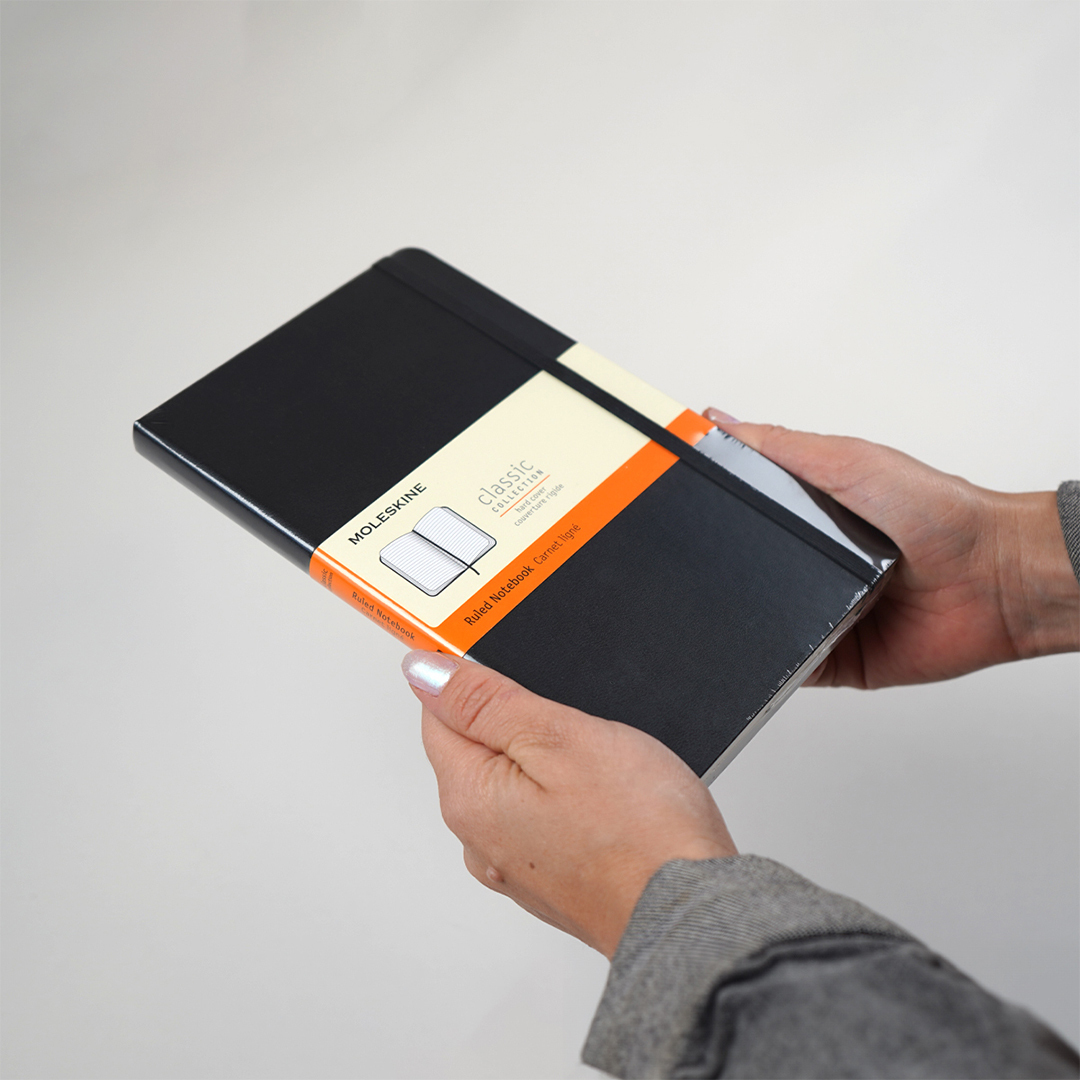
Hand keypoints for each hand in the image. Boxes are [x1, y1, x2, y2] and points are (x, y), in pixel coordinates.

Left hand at [403, 650, 735, 958]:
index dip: (475, 679)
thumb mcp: (557, 736)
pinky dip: (568, 793)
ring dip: (548, 756)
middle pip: (478, 746)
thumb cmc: (638, 832)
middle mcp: (479, 837)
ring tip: (600, 759)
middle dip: (519, 719)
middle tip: (576, 718)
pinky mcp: (551, 872)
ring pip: (516, 779)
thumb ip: (484, 703)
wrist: (691, 911)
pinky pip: (543, 812)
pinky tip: (607, 793)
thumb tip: (424, 671)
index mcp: (468, 797)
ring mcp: (516, 860)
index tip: (521, 675)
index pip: (439, 712)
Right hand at [704, 410, 1079, 687]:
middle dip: (717, 567)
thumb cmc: (941, 512)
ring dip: (742, 614)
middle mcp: (812, 565)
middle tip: (684, 558)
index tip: (666, 498)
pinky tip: (758, 647)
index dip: (708, 507)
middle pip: (742, 569)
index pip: (743, 511)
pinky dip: (770, 663)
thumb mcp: (849, 461)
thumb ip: (783, 448)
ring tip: (721, 602)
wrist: (995, 579)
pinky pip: (785, 667)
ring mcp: (819, 613)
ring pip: (757, 620)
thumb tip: (720, 422)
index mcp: (811, 516)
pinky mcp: (832, 659)